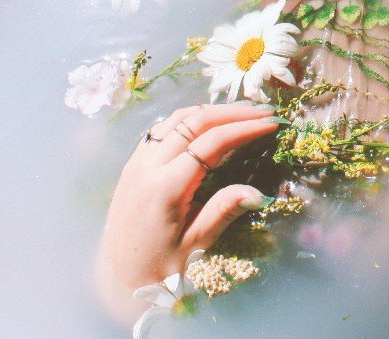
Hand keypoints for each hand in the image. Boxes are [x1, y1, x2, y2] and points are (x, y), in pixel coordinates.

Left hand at [95, 103, 279, 316]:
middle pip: (195, 121)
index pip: (211, 143)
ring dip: (211, 111)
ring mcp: (137, 161)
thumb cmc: (159, 267)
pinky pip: (162, 129)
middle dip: (233, 112)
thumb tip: (260, 193)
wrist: (118, 277)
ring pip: (176, 119)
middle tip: (264, 112)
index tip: (270, 124)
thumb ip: (224, 210)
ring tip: (242, 112)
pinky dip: (189, 120)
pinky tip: (208, 124)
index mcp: (165, 187)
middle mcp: (147, 166)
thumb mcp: (195, 244)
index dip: (244, 129)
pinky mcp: (133, 163)